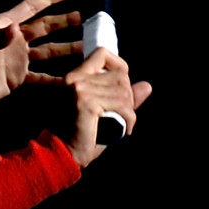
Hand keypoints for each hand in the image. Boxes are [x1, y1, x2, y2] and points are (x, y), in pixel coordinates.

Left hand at [0, 0, 83, 116]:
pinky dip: (55, 79)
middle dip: (62, 22)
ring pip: (46, 51)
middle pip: (42, 28)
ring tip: (85, 46)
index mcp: (1, 29)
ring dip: (65, 48)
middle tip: (84, 19)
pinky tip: (71, 79)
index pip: (28, 9)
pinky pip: (41, 77)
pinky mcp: (17, 79)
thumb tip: (16, 29)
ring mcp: (16, 60)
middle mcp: (12, 41)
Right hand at [64, 48, 152, 166]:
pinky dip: (128, 121)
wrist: (61, 154)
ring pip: (123, 92)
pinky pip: (122, 106)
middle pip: (119, 76)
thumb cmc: (81, 137)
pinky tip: (121, 131)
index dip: (118, 65)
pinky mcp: (86, 103)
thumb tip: (147, 86)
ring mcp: (80, 90)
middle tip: (121, 116)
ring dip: (128, 111)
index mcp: (74, 77)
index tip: (122, 85)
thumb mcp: (103, 112)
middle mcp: (75, 79)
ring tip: (119, 125)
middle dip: (127, 97)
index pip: (102, 54)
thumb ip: (123, 97)